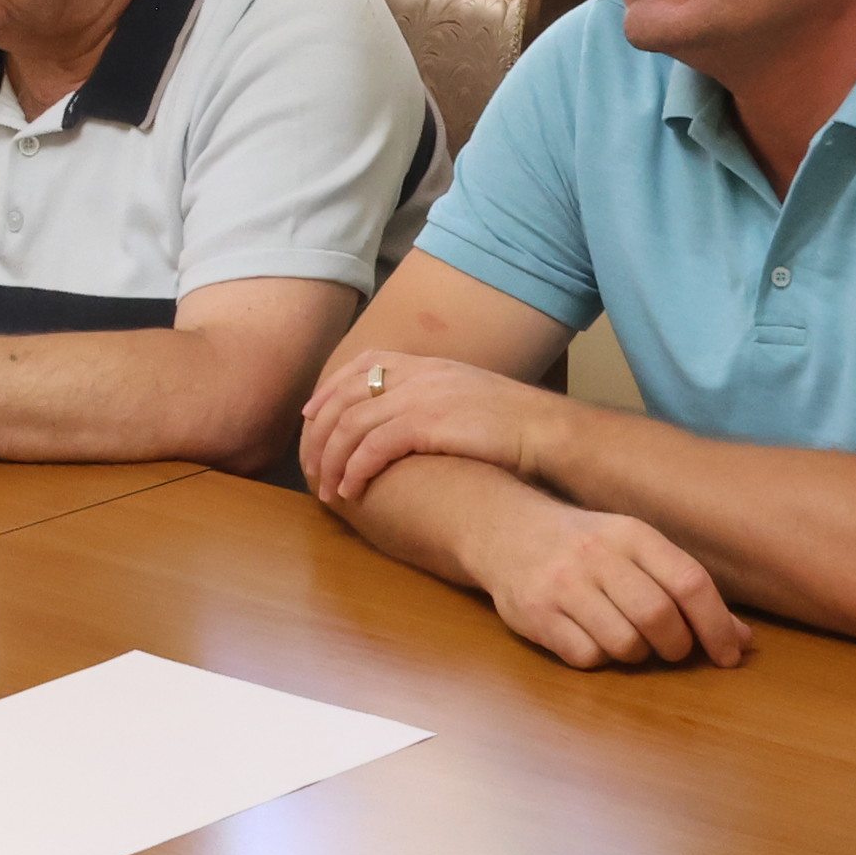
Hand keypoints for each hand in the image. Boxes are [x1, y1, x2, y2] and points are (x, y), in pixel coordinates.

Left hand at [296, 348, 561, 504]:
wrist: (546, 432)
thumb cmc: (515, 426)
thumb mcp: (468, 396)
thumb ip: (436, 398)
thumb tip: (410, 421)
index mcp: (427, 363)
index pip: (363, 364)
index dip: (330, 390)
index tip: (311, 416)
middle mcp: (419, 374)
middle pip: (347, 396)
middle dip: (320, 432)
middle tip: (308, 465)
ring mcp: (422, 396)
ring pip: (353, 424)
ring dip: (332, 459)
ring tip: (326, 489)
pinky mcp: (427, 424)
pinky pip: (374, 445)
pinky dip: (355, 469)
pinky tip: (350, 490)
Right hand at [467, 493, 748, 670]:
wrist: (505, 530)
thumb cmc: (585, 545)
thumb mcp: (635, 550)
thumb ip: (685, 588)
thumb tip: (744, 640)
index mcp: (632, 533)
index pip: (689, 581)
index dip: (717, 625)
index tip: (729, 655)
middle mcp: (597, 554)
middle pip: (659, 617)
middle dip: (676, 646)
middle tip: (671, 649)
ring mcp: (563, 584)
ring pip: (625, 644)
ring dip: (635, 654)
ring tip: (624, 636)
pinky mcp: (536, 613)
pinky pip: (586, 656)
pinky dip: (597, 657)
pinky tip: (588, 635)